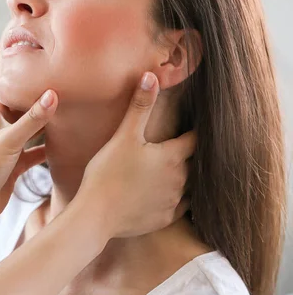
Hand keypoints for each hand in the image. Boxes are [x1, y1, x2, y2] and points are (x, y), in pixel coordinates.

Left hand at [0, 75, 57, 227]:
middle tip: (64, 81)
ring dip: (48, 121)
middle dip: (40, 94)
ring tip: (71, 109)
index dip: (17, 68)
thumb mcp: (9, 141)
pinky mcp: (17, 164)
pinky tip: (67, 145)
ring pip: (33, 128)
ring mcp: (11, 145)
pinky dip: (50, 148)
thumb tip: (54, 94)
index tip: (38, 56)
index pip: (5, 83)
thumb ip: (33, 119)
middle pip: (23, 103)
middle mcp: (3, 126)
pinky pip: (37, 151)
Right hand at [77, 72, 195, 238]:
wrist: (96, 215)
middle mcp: (180, 179)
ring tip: (180, 168)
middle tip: (188, 145)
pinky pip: (181, 206)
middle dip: (191, 154)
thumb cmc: (108, 172)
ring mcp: (174, 201)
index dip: (196, 131)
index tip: (199, 124)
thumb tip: (151, 76)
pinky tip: (171, 194)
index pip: (195, 139)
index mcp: (173, 157)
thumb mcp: (124, 135)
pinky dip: (178, 198)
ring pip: (190, 185)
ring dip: (187, 176)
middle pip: (195, 162)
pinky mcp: (166, 219)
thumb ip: (140, 106)